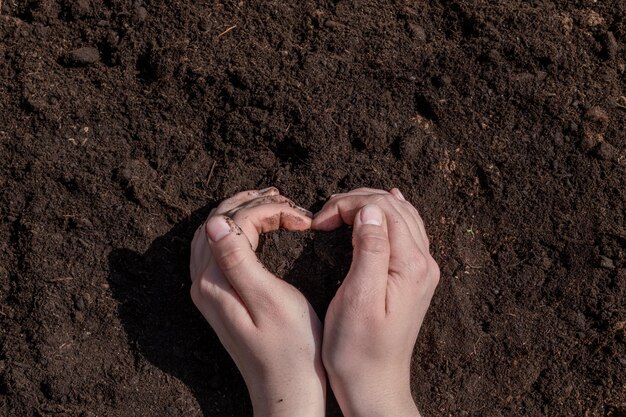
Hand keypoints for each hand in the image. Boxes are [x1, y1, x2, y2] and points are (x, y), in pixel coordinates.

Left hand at [190, 188, 325, 416]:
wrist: (288, 389)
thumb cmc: (290, 348)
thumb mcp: (269, 300)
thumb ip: (238, 260)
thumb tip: (215, 222)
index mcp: (215, 281)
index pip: (233, 222)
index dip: (267, 210)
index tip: (301, 217)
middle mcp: (204, 284)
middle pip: (217, 223)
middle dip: (252, 204)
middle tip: (286, 200)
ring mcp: (210, 292)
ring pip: (216, 235)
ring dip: (243, 213)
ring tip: (276, 205)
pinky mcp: (221, 298)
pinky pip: (221, 251)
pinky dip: (240, 232)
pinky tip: (260, 231)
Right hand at [312, 188, 439, 416]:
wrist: (374, 385)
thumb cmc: (358, 349)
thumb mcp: (358, 298)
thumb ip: (370, 250)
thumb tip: (371, 209)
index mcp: (410, 265)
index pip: (383, 209)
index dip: (348, 204)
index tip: (319, 221)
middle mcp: (423, 263)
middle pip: (394, 207)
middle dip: (356, 201)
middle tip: (323, 216)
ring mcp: (421, 270)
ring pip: (401, 216)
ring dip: (369, 206)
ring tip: (339, 211)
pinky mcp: (413, 278)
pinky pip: (406, 232)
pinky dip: (388, 215)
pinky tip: (382, 207)